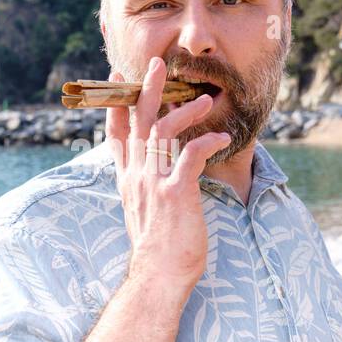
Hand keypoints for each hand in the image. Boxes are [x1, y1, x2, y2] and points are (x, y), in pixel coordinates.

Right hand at [104, 56, 231, 293]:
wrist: (158, 278)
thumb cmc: (158, 252)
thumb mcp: (143, 215)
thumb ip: (145, 190)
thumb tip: (153, 178)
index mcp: (128, 181)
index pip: (117, 135)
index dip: (117, 105)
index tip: (118, 80)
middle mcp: (137, 177)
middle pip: (137, 123)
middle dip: (146, 90)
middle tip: (156, 63)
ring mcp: (154, 183)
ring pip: (162, 131)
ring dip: (184, 110)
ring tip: (206, 99)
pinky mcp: (175, 193)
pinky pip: (191, 156)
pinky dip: (209, 142)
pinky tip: (225, 139)